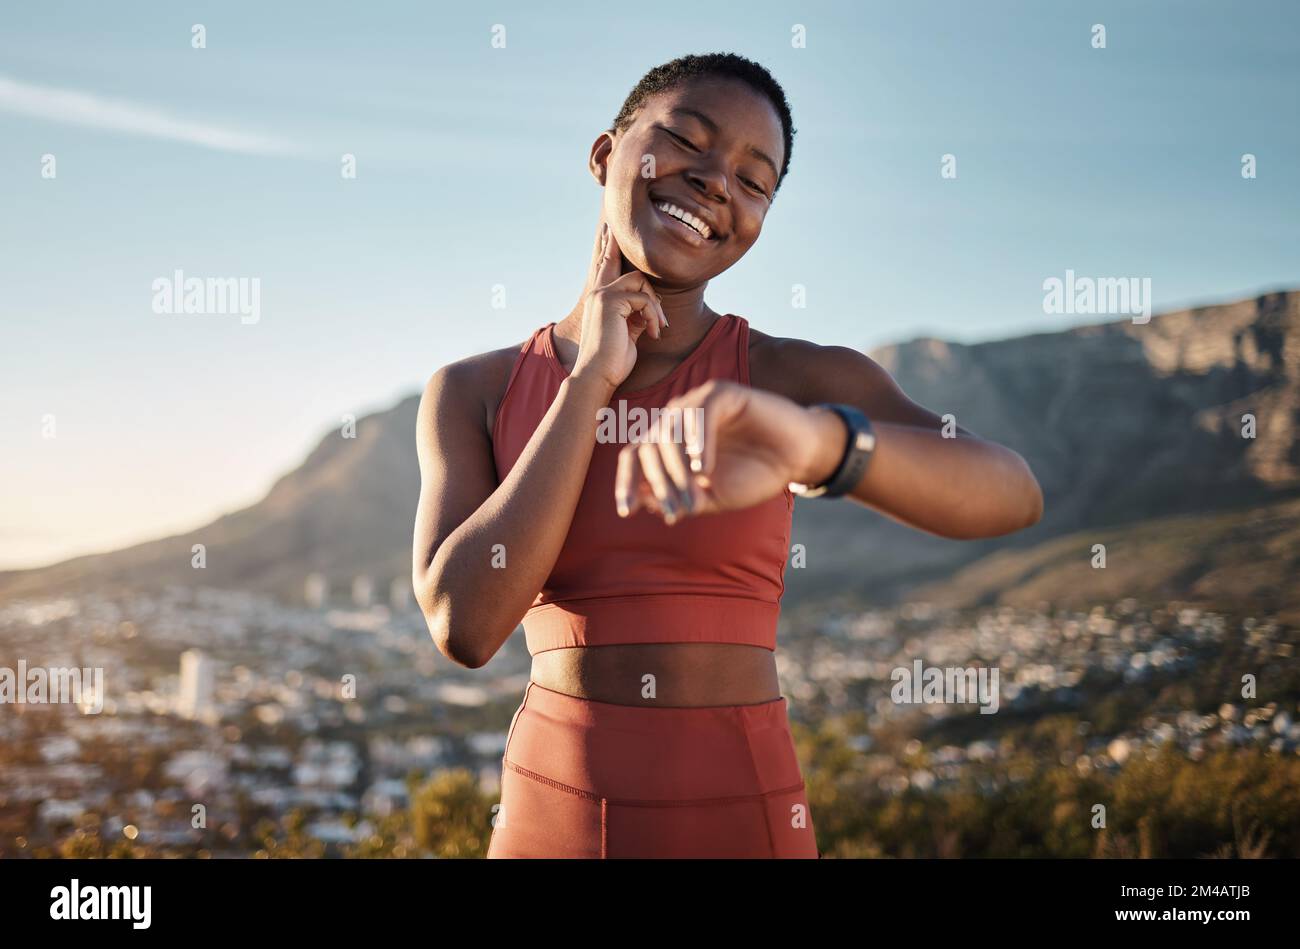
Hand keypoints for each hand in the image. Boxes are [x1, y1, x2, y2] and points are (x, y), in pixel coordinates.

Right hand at [570, 223, 668, 392]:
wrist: (598, 375)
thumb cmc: (613, 361)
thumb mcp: (628, 333)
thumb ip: (636, 315)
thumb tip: (650, 306)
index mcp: (599, 299)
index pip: (606, 266)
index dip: (609, 248)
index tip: (610, 229)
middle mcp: (598, 293)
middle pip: (631, 271)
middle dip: (651, 292)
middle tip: (661, 320)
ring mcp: (602, 295)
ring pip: (641, 283)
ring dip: (656, 307)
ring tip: (658, 329)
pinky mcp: (610, 300)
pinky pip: (645, 298)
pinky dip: (655, 316)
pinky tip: (654, 333)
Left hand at [613, 380, 846, 522]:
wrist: (798, 459)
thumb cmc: (754, 475)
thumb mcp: (712, 497)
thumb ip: (679, 499)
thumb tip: (641, 502)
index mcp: (670, 442)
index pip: (635, 456)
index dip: (626, 482)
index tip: (626, 512)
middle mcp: (677, 419)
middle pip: (648, 445)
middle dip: (659, 483)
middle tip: (676, 510)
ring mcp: (698, 403)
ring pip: (670, 431)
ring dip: (677, 468)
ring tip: (695, 496)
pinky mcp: (722, 393)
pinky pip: (700, 413)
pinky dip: (698, 441)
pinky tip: (704, 468)